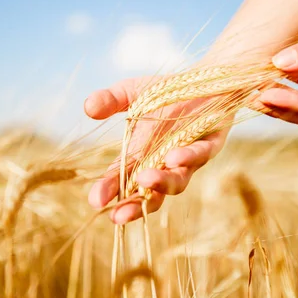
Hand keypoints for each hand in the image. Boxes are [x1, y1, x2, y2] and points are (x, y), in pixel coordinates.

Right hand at [84, 76, 227, 223]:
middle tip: (117, 216)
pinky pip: (199, 155)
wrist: (206, 80)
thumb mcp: (132, 92)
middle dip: (133, 206)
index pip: (121, 179)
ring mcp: (188, 158)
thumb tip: (87, 107)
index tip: (95, 201)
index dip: (109, 191)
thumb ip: (111, 100)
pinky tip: (173, 158)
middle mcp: (163, 163)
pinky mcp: (211, 144)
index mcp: (141, 155)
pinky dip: (187, 157)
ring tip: (145, 180)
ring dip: (160, 183)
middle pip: (148, 194)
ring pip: (176, 181)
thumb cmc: (166, 92)